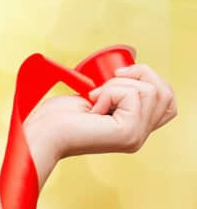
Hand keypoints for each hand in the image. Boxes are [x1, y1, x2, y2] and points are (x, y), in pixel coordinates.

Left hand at [24, 64, 177, 174]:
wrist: (42, 133)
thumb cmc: (58, 117)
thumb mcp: (96, 99)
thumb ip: (118, 95)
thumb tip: (129, 72)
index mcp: (135, 128)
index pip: (167, 101)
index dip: (150, 79)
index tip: (119, 76)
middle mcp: (140, 135)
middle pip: (165, 93)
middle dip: (137, 75)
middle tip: (104, 86)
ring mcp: (137, 135)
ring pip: (150, 90)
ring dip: (117, 84)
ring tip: (95, 98)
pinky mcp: (128, 132)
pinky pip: (133, 94)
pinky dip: (110, 91)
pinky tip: (94, 106)